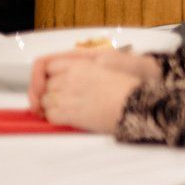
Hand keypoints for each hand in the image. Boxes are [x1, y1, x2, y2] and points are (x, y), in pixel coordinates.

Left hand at [32, 56, 146, 131]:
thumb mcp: (110, 66)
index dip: (51, 76)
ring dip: (53, 107)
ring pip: (45, 101)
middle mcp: (71, 79)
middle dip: (53, 93)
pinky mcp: (70, 114)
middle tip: (67, 99)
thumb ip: (90, 67)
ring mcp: (68, 96)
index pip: (49, 67)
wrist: (139, 105)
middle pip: (47, 86)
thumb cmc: (131, 88)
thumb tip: (84, 71)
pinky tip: (69, 118)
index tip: (55, 83)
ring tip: (69, 110)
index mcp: (80, 65)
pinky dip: (56, 119)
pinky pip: (51, 116)